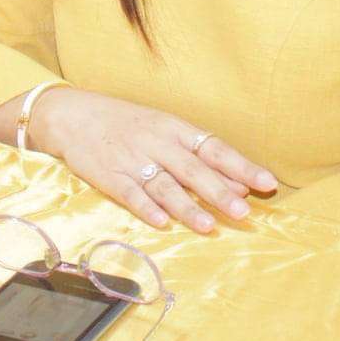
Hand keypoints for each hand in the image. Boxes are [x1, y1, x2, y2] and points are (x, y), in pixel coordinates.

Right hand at [29, 87, 276, 233]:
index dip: (241, 166)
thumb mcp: (164, 131)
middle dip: (218, 191)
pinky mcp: (108, 176)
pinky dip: (145, 208)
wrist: (72, 114)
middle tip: (243, 212)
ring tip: (207, 226)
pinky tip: (161, 222)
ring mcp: (131, 159)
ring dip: (186, 207)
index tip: (267, 183)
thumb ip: (199, 158)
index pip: (214, 147)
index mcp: (173, 128)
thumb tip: (238, 184)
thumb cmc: (127, 124)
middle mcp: (156, 142)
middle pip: (192, 169)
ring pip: (163, 185)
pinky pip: (129, 194)